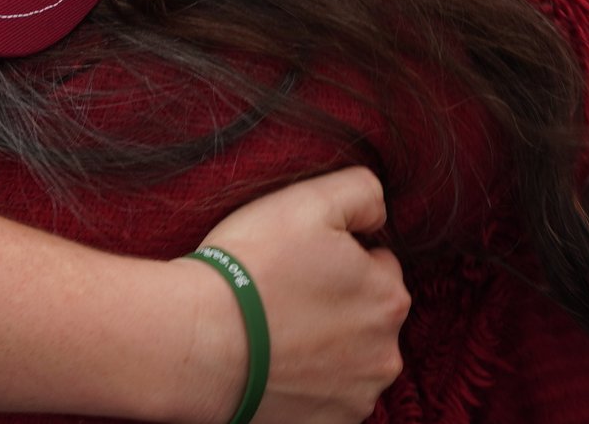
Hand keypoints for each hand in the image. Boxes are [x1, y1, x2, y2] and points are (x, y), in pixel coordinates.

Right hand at [183, 166, 409, 423]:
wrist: (198, 343)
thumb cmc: (251, 268)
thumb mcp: (309, 202)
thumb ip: (362, 192)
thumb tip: (378, 214)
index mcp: (389, 297)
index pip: (376, 263)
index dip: (336, 256)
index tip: (298, 261)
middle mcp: (385, 355)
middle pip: (366, 315)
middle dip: (336, 303)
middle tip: (282, 295)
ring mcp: (355, 397)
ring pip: (348, 358)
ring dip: (324, 345)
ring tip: (274, 331)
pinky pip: (324, 395)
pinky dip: (305, 382)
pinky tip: (272, 363)